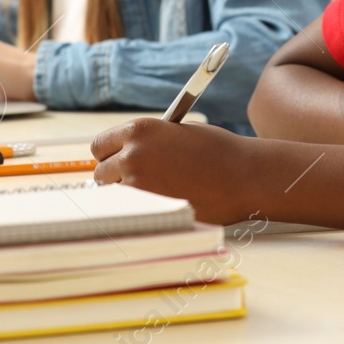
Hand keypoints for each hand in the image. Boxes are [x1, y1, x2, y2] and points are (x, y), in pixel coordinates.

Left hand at [92, 119, 253, 224]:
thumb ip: (148, 142)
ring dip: (127, 196)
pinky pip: (132, 213)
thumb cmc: (218, 152)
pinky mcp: (149, 211)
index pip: (99, 145)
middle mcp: (132, 156)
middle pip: (101, 172)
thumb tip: (128, 154)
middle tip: (135, 180)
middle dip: (114, 176)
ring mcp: (138, 186)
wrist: (243, 176)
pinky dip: (141, 212)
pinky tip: (160, 206)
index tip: (116, 160)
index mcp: (138, 131)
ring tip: (152, 194)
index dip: (109, 154)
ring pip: (114, 196)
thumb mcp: (177, 132)